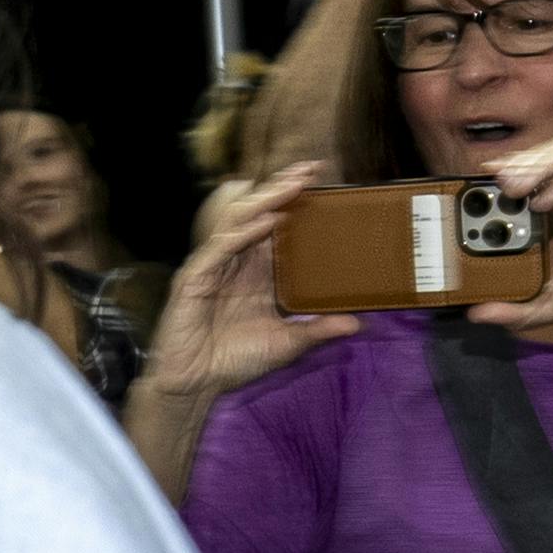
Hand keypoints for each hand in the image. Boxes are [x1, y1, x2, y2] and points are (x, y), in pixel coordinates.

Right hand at [137, 165, 354, 406]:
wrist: (195, 385)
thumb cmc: (234, 362)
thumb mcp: (286, 343)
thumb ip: (317, 330)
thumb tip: (358, 323)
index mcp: (256, 272)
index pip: (277, 228)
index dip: (295, 204)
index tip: (322, 182)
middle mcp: (235, 262)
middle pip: (258, 214)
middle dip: (282, 188)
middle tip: (311, 167)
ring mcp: (213, 267)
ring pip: (237, 222)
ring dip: (265, 200)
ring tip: (291, 185)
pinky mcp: (195, 278)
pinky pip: (219, 248)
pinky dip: (242, 233)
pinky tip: (266, 220)